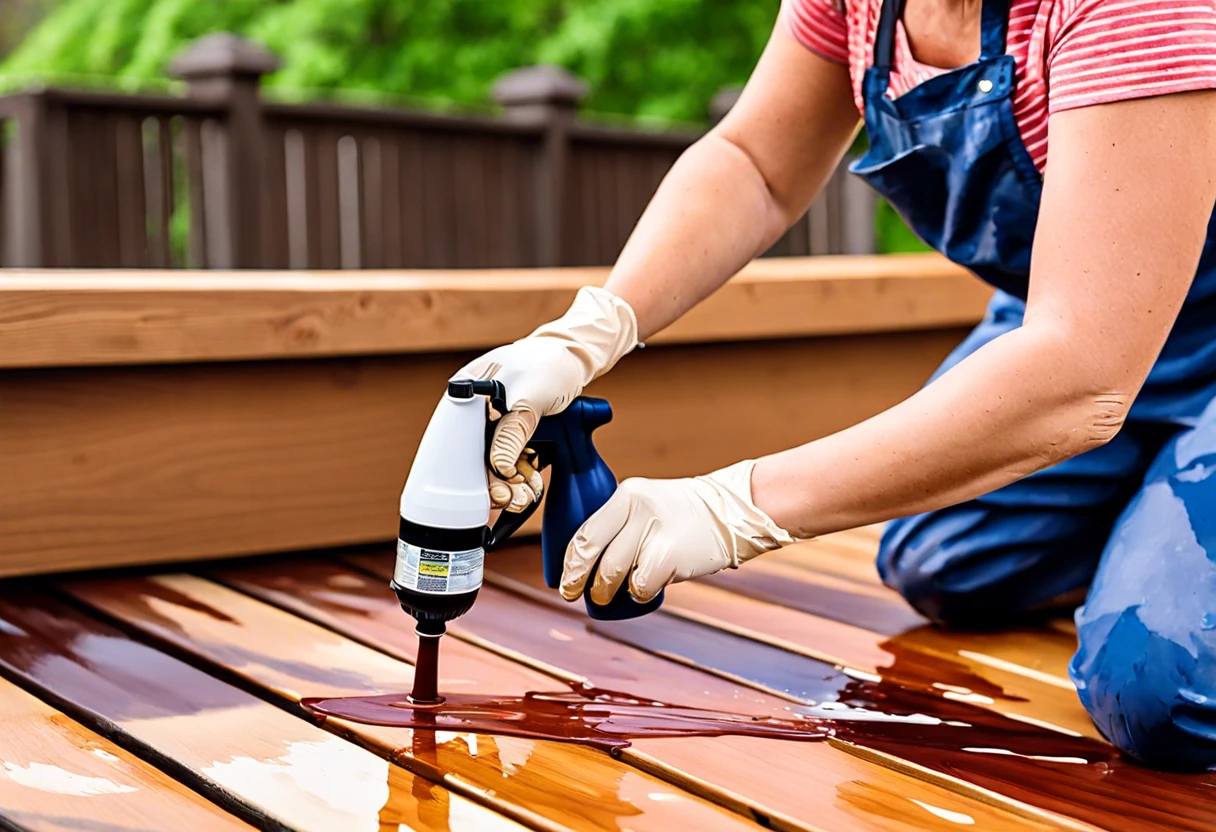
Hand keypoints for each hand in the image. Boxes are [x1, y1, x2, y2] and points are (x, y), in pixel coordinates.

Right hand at [453, 286, 637, 511]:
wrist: (576, 360)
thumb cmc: (549, 365)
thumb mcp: (529, 395)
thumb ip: (512, 431)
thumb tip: (499, 467)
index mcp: (468, 394)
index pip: (457, 440)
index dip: (469, 469)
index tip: (489, 489)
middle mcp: (477, 410)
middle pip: (477, 455)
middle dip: (494, 482)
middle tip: (510, 499)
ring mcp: (497, 422)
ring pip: (496, 462)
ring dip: (510, 483)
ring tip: (523, 497)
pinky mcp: (515, 431)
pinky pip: (513, 459)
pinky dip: (522, 475)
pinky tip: (532, 485)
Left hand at [559, 460, 796, 603]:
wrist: (730, 511)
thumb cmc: (680, 514)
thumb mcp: (644, 504)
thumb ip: (617, 524)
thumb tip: (581, 562)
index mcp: (626, 494)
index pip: (585, 532)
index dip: (569, 562)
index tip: (564, 580)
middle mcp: (638, 509)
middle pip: (594, 555)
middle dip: (580, 581)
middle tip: (576, 594)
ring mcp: (655, 532)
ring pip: (614, 574)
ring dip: (608, 591)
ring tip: (610, 594)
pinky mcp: (670, 555)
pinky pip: (641, 585)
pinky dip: (639, 594)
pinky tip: (645, 588)